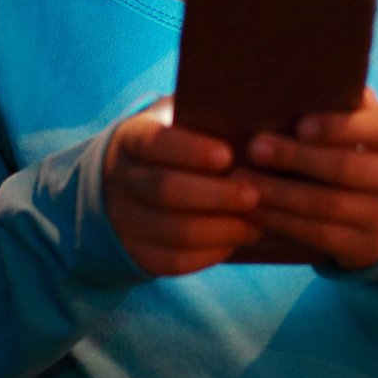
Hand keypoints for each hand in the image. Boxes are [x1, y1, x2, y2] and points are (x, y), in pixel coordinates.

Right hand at [104, 98, 262, 276]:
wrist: (123, 185)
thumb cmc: (171, 145)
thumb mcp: (174, 120)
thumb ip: (201, 116)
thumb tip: (248, 116)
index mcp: (131, 139)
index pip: (156, 143)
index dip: (190, 150)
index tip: (227, 155)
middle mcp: (122, 180)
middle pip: (166, 191)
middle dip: (215, 195)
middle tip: (255, 195)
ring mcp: (125, 221)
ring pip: (174, 232)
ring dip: (221, 229)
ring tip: (256, 222)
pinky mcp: (138, 253)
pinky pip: (175, 261)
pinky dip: (211, 253)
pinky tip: (237, 239)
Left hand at [244, 87, 377, 270]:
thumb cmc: (372, 154)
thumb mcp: (376, 128)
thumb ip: (350, 106)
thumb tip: (305, 74)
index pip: (374, 129)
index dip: (337, 128)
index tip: (300, 124)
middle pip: (344, 169)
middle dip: (295, 158)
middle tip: (255, 147)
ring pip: (325, 206)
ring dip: (278, 194)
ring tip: (242, 180)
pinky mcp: (365, 249)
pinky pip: (317, 236)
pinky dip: (281, 222)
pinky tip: (254, 210)